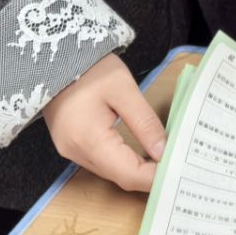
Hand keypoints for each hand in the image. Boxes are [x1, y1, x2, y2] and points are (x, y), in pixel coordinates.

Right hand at [41, 53, 164, 190]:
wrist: (56, 56)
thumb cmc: (90, 69)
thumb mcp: (124, 90)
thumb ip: (145, 122)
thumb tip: (163, 151)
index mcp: (89, 140)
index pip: (128, 174)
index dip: (155, 178)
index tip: (179, 169)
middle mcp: (76, 152)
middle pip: (120, 177)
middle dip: (149, 175)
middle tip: (176, 163)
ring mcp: (70, 151)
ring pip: (110, 172)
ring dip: (136, 169)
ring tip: (162, 158)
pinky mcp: (70, 145)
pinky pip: (101, 162)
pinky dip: (122, 161)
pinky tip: (139, 153)